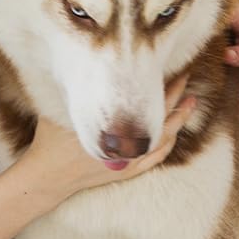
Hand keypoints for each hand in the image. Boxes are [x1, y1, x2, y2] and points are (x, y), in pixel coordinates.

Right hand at [23, 74, 195, 200]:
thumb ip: (78, 89)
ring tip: (191, 102)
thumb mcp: (61, 108)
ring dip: (179, 119)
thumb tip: (84, 61)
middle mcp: (126, 145)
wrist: (47, 177)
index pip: (145, 101)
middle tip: (185, 77)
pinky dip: (168, 143)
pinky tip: (175, 133)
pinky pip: (156, 157)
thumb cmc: (50, 141)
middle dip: (174, 95)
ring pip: (164, 138)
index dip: (159, 84)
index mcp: (112, 127)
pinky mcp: (127, 172)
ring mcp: (129, 161)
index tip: (168, 66)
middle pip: (160, 116)